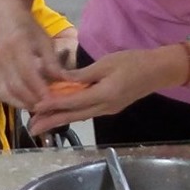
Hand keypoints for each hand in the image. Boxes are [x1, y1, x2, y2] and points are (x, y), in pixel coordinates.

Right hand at [0, 19, 69, 109]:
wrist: (5, 19)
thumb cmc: (28, 28)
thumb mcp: (44, 40)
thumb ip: (52, 61)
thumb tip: (64, 81)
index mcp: (17, 45)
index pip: (27, 72)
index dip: (39, 88)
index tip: (53, 99)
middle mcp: (3, 58)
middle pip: (15, 86)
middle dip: (32, 100)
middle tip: (49, 108)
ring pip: (7, 92)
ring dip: (23, 103)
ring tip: (40, 109)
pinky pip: (3, 93)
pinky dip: (16, 102)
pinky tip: (29, 104)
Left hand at [27, 46, 183, 135]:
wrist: (158, 71)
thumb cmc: (134, 62)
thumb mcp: (107, 63)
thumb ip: (83, 75)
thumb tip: (62, 80)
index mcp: (104, 94)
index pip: (74, 101)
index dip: (54, 104)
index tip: (36, 106)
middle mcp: (105, 107)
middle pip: (73, 116)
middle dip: (52, 122)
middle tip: (31, 128)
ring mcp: (107, 110)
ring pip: (79, 116)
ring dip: (59, 120)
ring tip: (40, 124)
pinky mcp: (109, 108)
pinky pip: (86, 113)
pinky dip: (71, 114)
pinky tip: (60, 114)